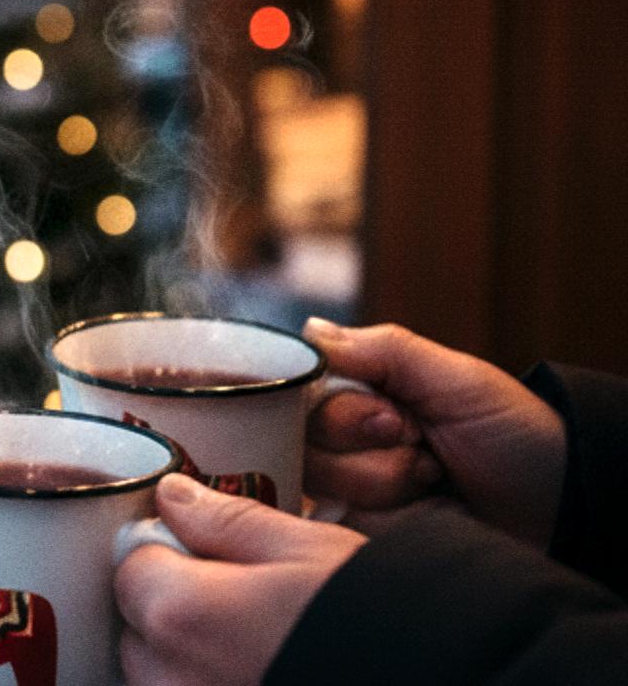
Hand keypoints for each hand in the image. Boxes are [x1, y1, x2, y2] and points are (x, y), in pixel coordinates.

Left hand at [116, 473, 365, 685]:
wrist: (454, 683)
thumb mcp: (309, 548)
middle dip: (173, 608)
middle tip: (240, 597)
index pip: (130, 566)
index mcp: (179, 614)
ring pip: (162, 678)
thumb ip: (228, 521)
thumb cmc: (381, 618)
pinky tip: (261, 669)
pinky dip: (214, 684)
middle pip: (138, 631)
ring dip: (192, 659)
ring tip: (258, 640)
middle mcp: (171, 680)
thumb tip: (173, 496)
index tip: (203, 548)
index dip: (166, 551)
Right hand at [304, 318, 566, 546]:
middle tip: (420, 441)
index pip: (303, 386)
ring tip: (432, 478)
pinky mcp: (356, 528)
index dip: (338, 406)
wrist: (558, 514)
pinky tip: (414, 510)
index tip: (391, 416)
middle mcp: (348, 434)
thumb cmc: (516, 437)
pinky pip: (330, 520)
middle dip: (365, 440)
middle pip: (300, 432)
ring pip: (317, 476)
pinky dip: (375, 514)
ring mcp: (350, 484)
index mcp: (366, 389)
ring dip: (382, 478)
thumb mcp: (458, 380)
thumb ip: (384, 350)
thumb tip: (309, 330)